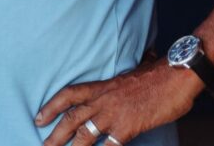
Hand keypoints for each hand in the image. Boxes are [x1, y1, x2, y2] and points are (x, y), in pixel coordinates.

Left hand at [35, 57, 202, 145]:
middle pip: (71, 118)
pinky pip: (110, 145)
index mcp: (100, 87)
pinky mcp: (128, 127)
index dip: (51, 107)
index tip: (39, 118)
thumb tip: (116, 84)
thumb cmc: (155, 75)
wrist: (174, 76)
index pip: (68, 95)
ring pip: (85, 134)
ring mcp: (114, 115)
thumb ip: (115, 85)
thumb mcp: (126, 77)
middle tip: (44, 144)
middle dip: (56, 134)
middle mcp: (102, 101)